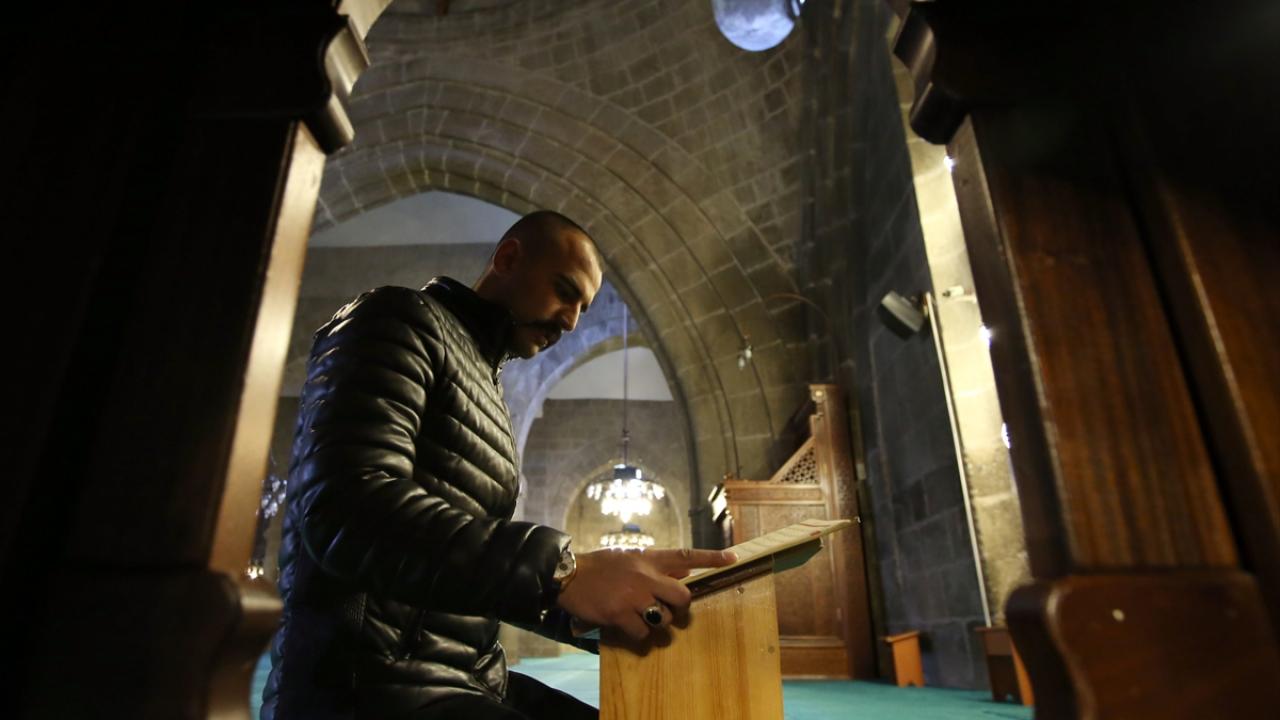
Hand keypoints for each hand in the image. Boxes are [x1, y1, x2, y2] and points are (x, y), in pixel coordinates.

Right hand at [556, 547, 737, 640]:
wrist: (569, 574)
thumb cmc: (602, 567)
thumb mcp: (631, 558)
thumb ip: (658, 565)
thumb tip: (686, 572)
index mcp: (649, 559)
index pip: (686, 555)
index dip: (711, 558)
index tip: (732, 558)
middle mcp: (645, 576)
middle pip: (682, 597)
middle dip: (679, 607)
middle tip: (666, 608)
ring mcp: (633, 596)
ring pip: (664, 619)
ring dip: (657, 622)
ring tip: (641, 616)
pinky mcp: (619, 614)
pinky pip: (643, 633)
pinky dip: (639, 634)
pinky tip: (628, 626)